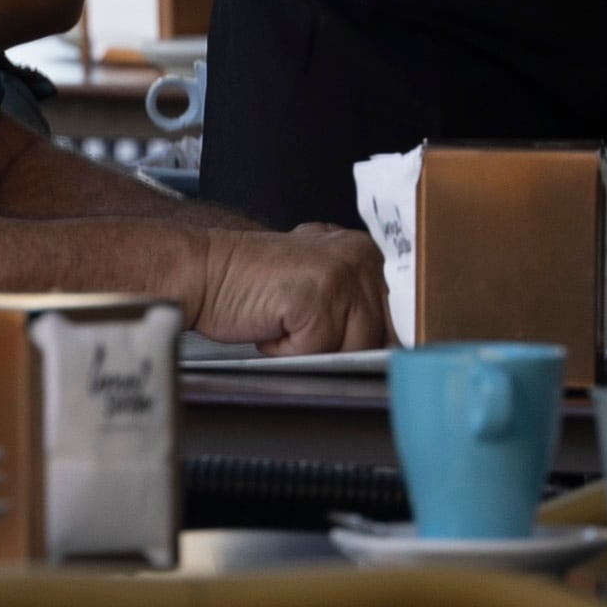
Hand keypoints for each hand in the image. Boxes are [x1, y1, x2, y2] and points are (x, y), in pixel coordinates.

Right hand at [197, 228, 393, 353]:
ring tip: (285, 322)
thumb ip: (356, 301)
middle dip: (340, 347)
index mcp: (367, 253)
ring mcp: (343, 274)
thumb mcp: (317, 283)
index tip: (362, 349)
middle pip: (379, 338)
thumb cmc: (253, 284)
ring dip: (312, 350)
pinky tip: (271, 324)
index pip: (402, 314)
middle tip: (302, 326)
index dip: (382, 339)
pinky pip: (317, 353)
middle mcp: (362, 257)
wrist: (205, 272)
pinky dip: (287, 351)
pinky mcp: (319, 295)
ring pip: (353, 349)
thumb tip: (394, 343)